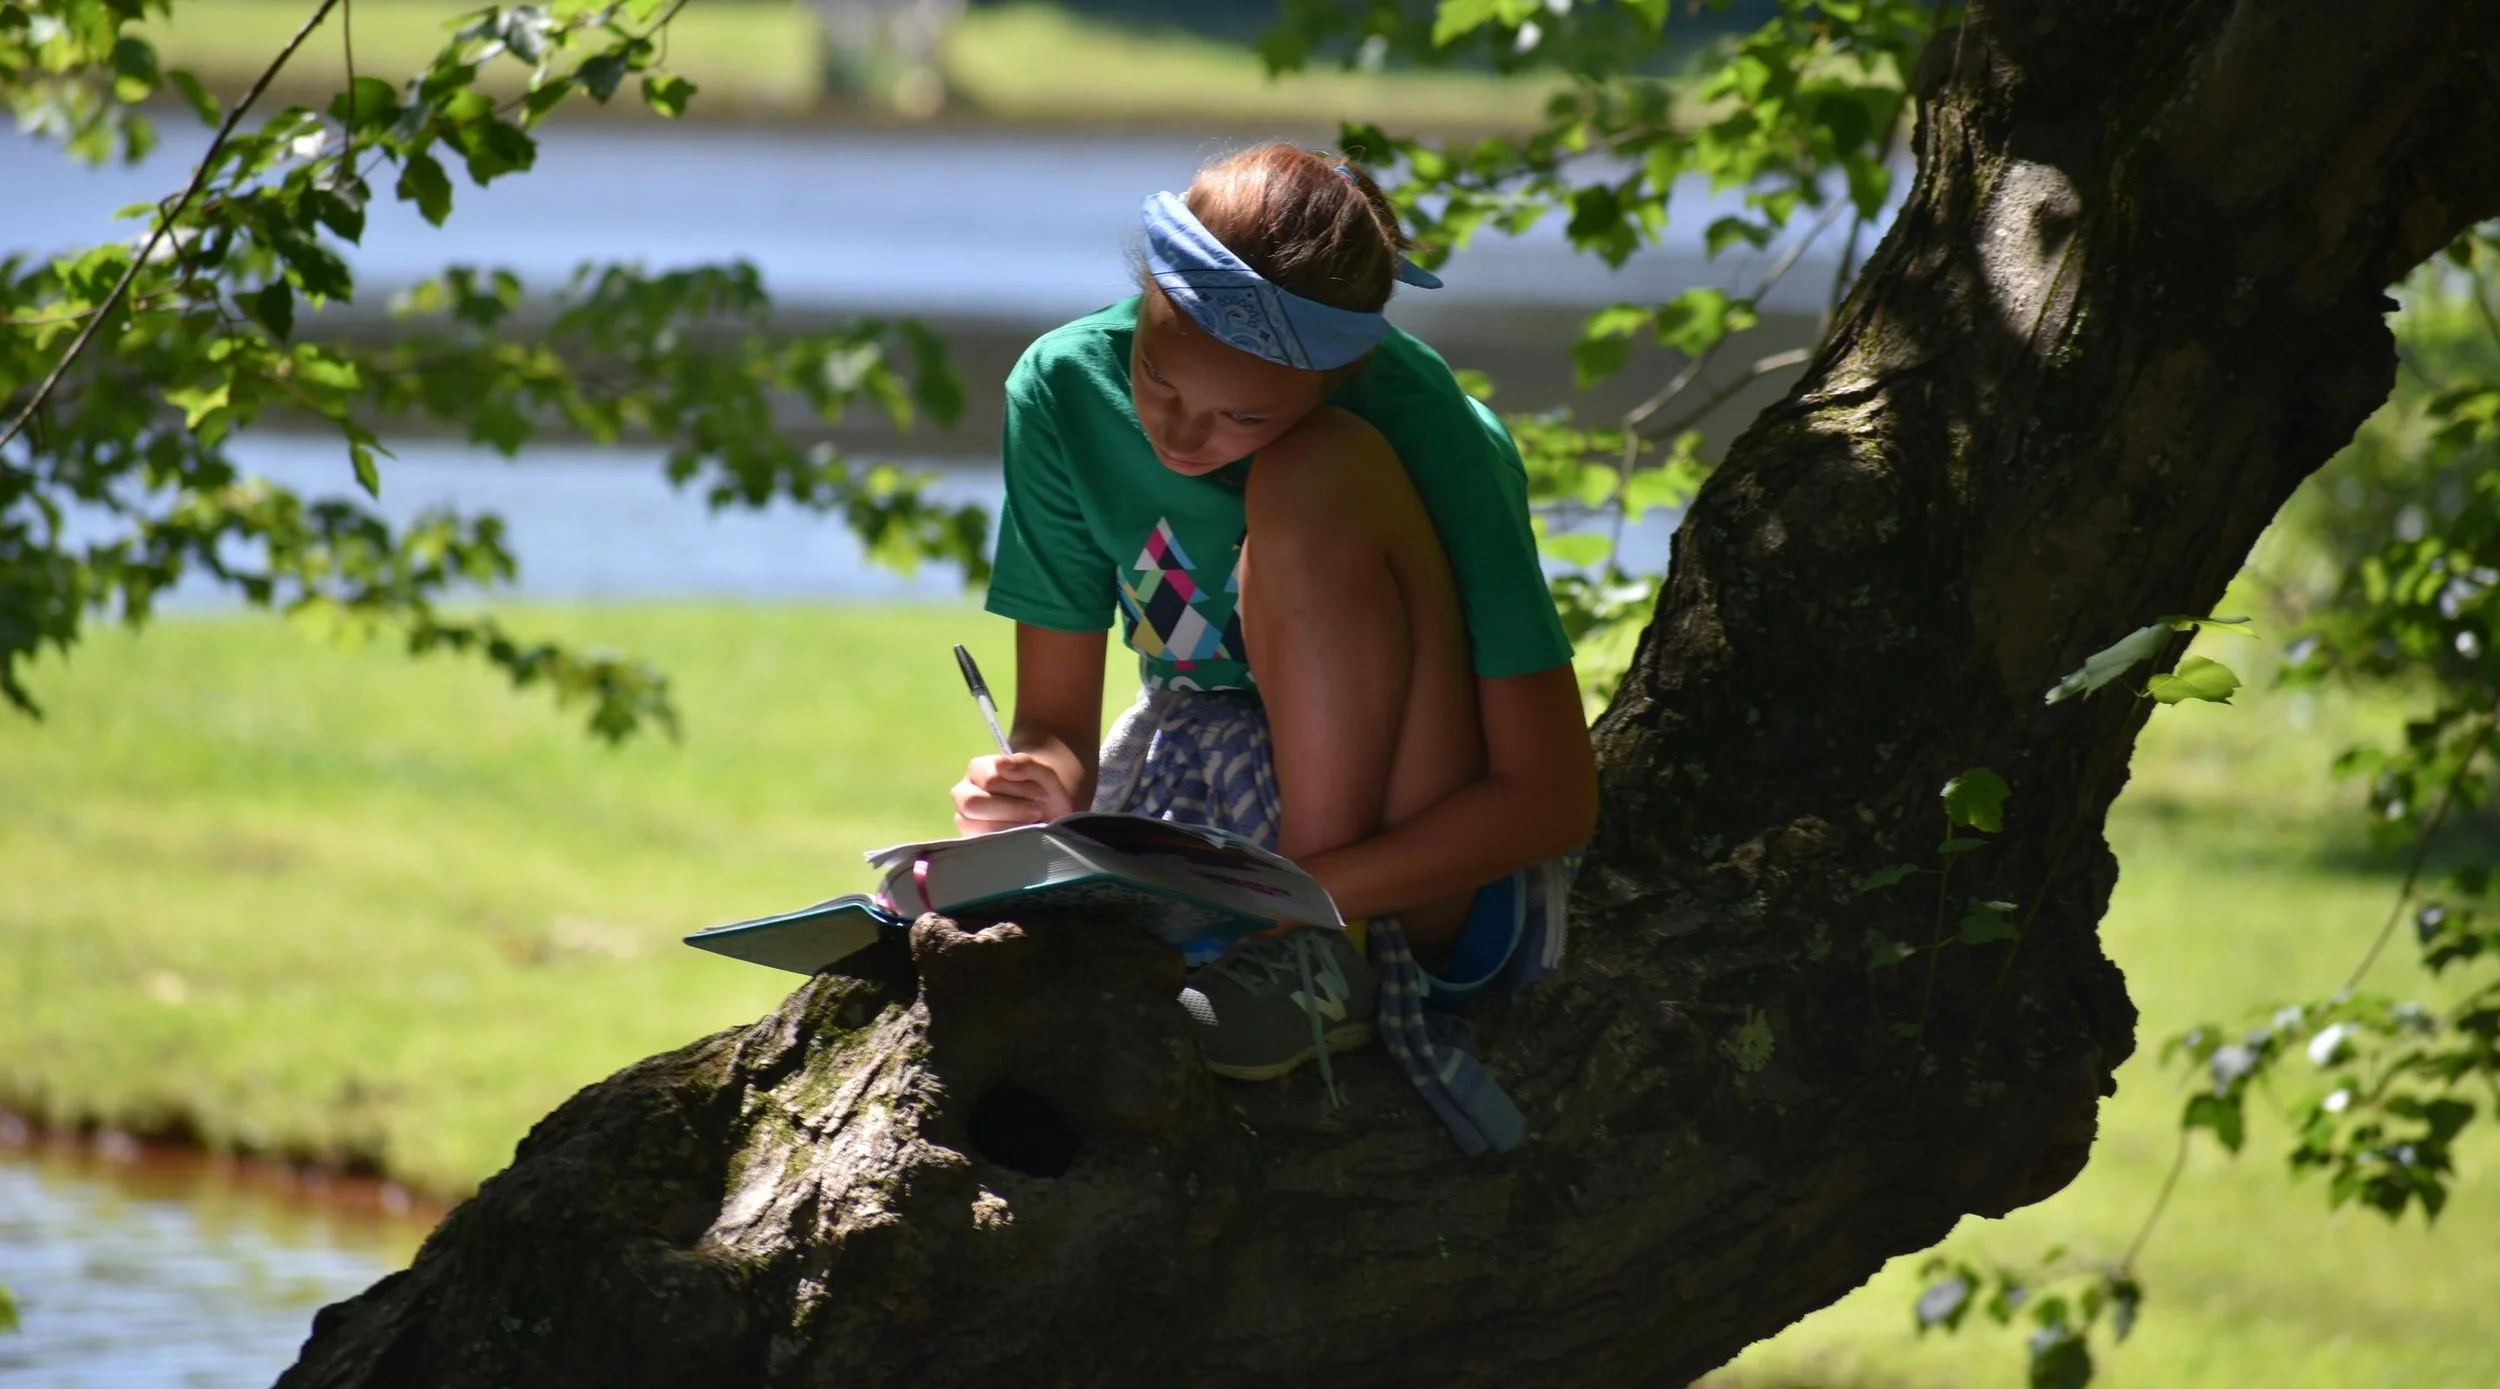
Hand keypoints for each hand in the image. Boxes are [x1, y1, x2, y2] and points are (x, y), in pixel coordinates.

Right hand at [951, 753, 1078, 835]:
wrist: (1050, 814)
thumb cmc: (1041, 790)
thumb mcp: (1042, 774)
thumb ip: (1024, 764)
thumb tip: (1001, 764)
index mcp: (978, 769)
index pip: (989, 779)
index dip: (1017, 788)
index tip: (1042, 794)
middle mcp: (964, 793)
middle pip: (973, 802)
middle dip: (1012, 809)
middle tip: (1037, 810)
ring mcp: (965, 819)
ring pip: (977, 825)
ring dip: (1012, 824)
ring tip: (1032, 821)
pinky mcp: (972, 840)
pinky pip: (984, 843)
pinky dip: (1009, 839)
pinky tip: (1024, 833)